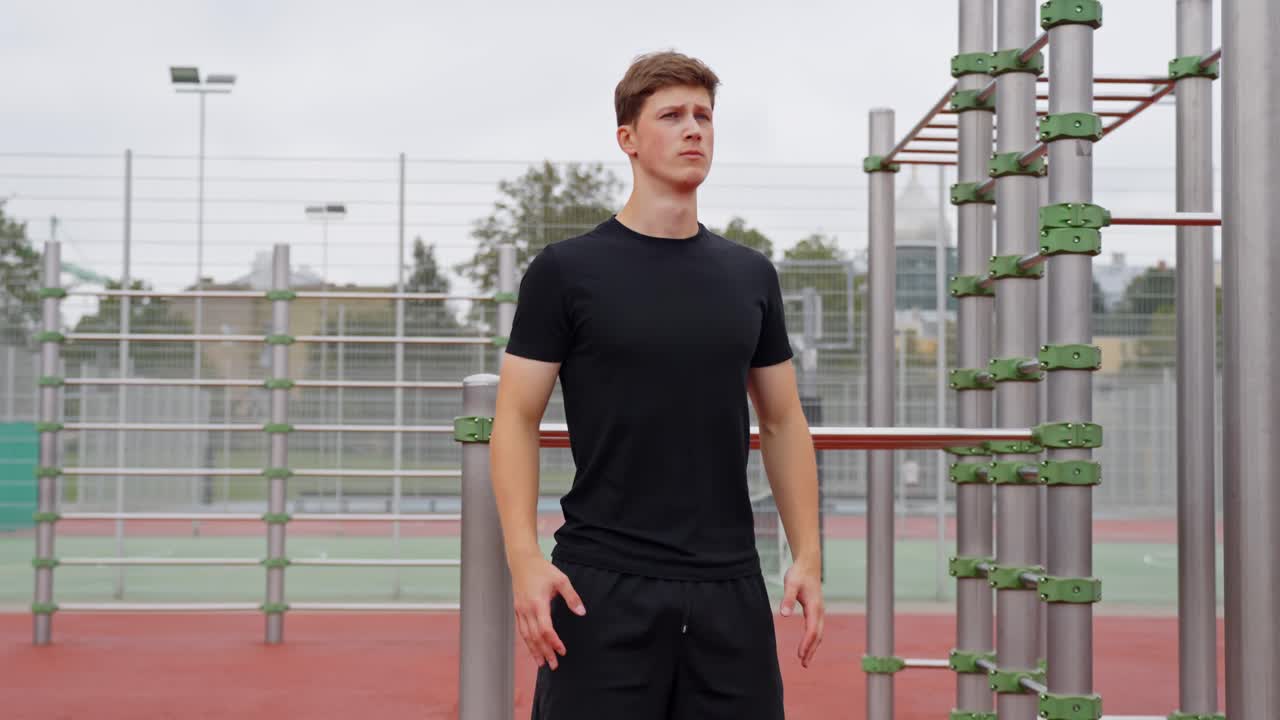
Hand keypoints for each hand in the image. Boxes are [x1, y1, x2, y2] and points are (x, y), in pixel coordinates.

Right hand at [510, 552, 585, 670]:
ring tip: (542, 664)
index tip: (562, 651)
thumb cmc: (543, 570)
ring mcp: (520, 611)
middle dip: (545, 652)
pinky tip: (533, 649)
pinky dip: (527, 642)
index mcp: (538, 603)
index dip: (554, 642)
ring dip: (534, 651)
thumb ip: (572, 597)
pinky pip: (522, 630)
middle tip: (554, 665)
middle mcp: (527, 610)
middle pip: (535, 637)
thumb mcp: (561, 580)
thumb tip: (582, 612)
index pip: (546, 629)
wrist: (522, 561)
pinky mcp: (517, 610)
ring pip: (527, 636)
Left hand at [779, 554, 823, 667]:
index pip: (812, 630)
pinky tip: (807, 645)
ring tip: (805, 660)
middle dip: (812, 650)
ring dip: (813, 647)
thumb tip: (784, 614)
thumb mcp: (790, 584)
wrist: (808, 564)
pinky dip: (813, 639)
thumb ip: (787, 599)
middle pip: (818, 635)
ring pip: (819, 633)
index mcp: (814, 607)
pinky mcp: (816, 610)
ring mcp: (819, 611)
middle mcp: (820, 611)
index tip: (800, 655)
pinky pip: (816, 628)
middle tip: (804, 664)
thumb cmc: (799, 574)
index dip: (807, 643)